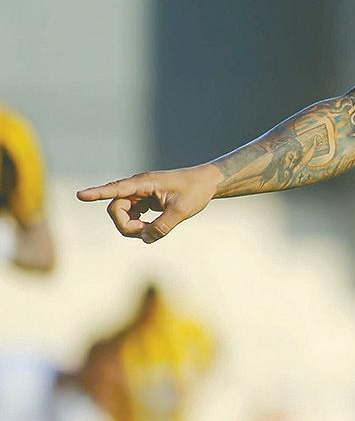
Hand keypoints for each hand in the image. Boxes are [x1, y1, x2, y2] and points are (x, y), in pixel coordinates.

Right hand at [77, 164, 221, 243]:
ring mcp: (140, 194)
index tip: (80, 195)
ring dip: (133, 226)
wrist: (208, 182)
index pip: (116, 189)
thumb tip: (145, 238)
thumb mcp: (182, 211)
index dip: (97, 193)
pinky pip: (132, 216)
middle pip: (116, 209)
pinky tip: (152, 226)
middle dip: (126, 225)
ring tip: (154, 229)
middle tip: (147, 232)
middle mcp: (138, 186)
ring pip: (122, 214)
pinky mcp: (144, 201)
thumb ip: (163, 226)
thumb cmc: (196, 191)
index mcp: (145, 183)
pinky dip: (139, 225)